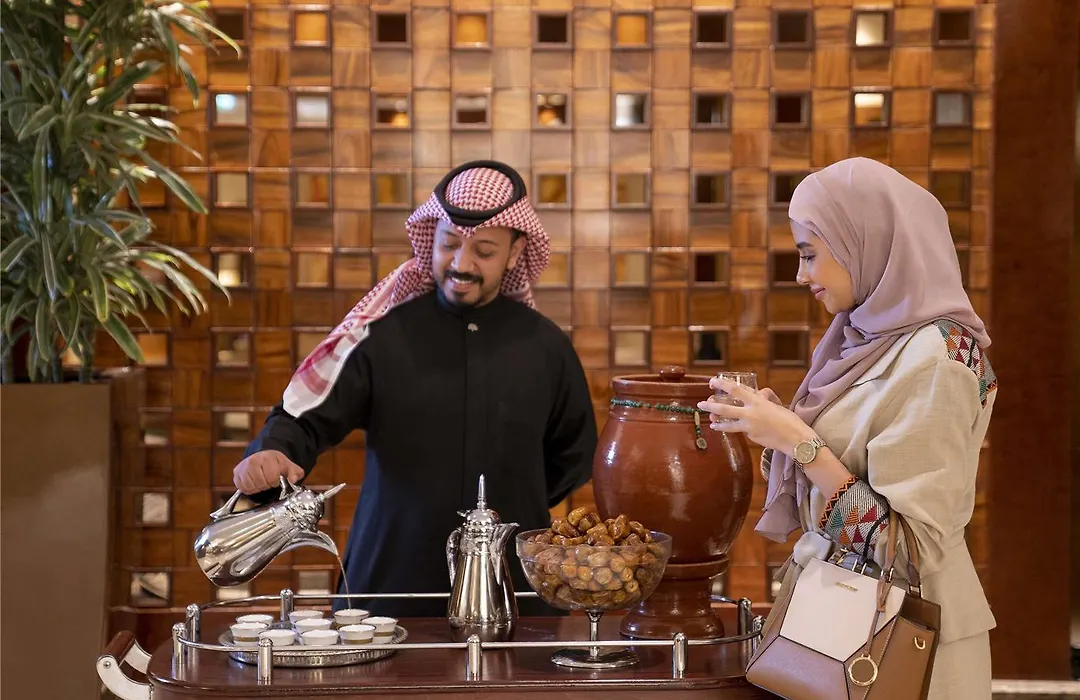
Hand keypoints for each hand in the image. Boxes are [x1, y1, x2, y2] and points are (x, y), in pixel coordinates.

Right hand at [233, 450, 304, 494]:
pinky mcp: (236, 473)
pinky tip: (254, 483)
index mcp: (267, 457)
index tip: (276, 479)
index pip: (272, 478)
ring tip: (262, 482)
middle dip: (267, 485)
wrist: (264, 456)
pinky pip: (242, 488)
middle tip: (269, 481)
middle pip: (261, 483)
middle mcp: (253, 460)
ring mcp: (243, 467)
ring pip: (251, 486)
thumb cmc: (276, 463)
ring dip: (258, 487)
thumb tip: (293, 480)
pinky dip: (249, 489)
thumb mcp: (289, 466)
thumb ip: (295, 473)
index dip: (275, 481)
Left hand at [697, 377, 816, 455]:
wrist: (796, 439)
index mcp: (757, 401)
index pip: (735, 389)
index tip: (712, 382)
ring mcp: (749, 427)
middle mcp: (751, 413)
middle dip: (711, 405)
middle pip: (725, 408)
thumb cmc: (789, 420)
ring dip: (717, 422)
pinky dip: (737, 429)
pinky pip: (741, 431)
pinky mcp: (751, 437)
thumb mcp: (775, 404)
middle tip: (700, 403)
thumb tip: (756, 393)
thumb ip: (762, 399)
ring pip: (728, 424)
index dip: (722, 384)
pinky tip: (735, 429)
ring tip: (710, 421)